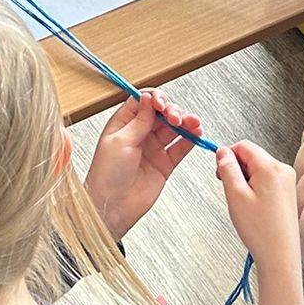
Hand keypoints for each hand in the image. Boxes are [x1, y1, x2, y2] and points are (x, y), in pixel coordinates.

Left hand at [83, 90, 200, 240]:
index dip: (156, 99)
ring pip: (173, 129)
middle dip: (172, 111)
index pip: (143, 102)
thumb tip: (149, 98)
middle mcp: (139, 134)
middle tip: (176, 118)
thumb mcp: (120, 141)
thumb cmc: (106, 175)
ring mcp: (152, 149)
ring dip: (185, 123)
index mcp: (123, 124)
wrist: (112, 206)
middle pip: (161, 114)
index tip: (162, 104)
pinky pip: (180, 148)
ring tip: (194, 123)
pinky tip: (197, 134)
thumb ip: (140, 120)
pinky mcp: (164, 164)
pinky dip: (190, 140)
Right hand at [214, 141, 302, 304]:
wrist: (280, 256)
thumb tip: (223, 152)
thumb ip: (227, 169)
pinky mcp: (288, 193)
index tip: (219, 171)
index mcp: (271, 168)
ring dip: (245, 181)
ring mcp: (288, 182)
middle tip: (231, 192)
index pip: (244, 146)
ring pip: (258, 169)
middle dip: (237, 170)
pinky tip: (253, 208)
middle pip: (252, 157)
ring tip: (243, 204)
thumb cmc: (260, 230)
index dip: (227, 156)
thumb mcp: (235, 195)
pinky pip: (266, 181)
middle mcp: (283, 171)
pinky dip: (255, 189)